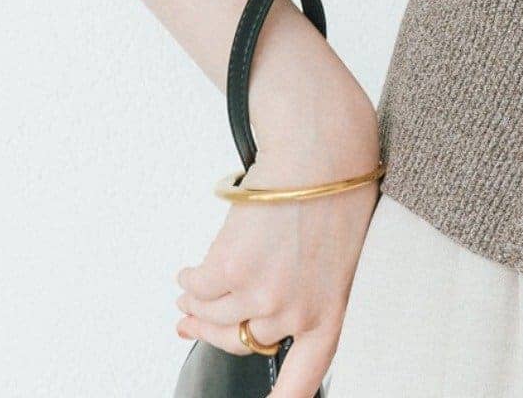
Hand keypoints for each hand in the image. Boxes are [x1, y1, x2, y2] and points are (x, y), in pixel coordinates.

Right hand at [174, 99, 381, 396]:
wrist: (322, 148)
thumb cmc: (333, 192)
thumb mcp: (332, 254)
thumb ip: (294, 292)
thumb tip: (230, 319)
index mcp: (330, 314)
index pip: (304, 379)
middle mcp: (295, 313)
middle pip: (240, 343)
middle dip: (215, 330)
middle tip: (196, 319)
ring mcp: (262, 294)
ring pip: (213, 316)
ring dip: (197, 304)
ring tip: (193, 289)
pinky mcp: (232, 270)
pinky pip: (197, 287)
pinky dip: (190, 279)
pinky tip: (191, 270)